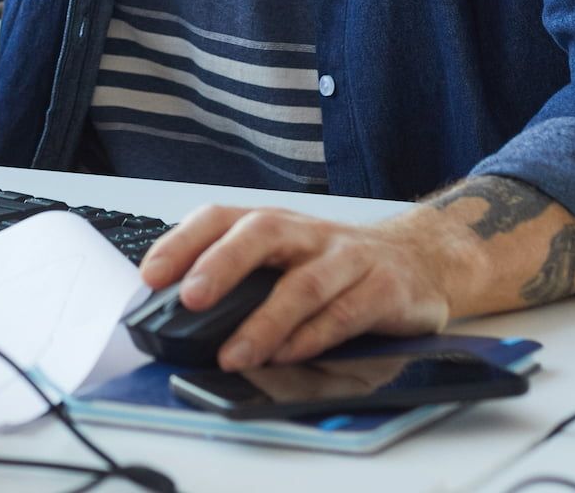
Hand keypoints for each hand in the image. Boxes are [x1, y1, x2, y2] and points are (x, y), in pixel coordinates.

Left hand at [139, 206, 455, 370]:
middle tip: (191, 298)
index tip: (151, 276)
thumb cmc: (337, 265)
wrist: (423, 260)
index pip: (221, 217)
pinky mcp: (385, 289)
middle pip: (261, 234)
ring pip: (303, 284)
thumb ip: (241, 281)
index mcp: (276, 224)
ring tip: (233, 355)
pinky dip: (312, 337)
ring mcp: (349, 259)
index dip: (183, 242)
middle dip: (221, 265)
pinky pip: (344, 314)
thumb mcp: (287, 260)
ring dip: (264, 322)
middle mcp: (309, 234)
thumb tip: (175, 316)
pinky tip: (286, 356)